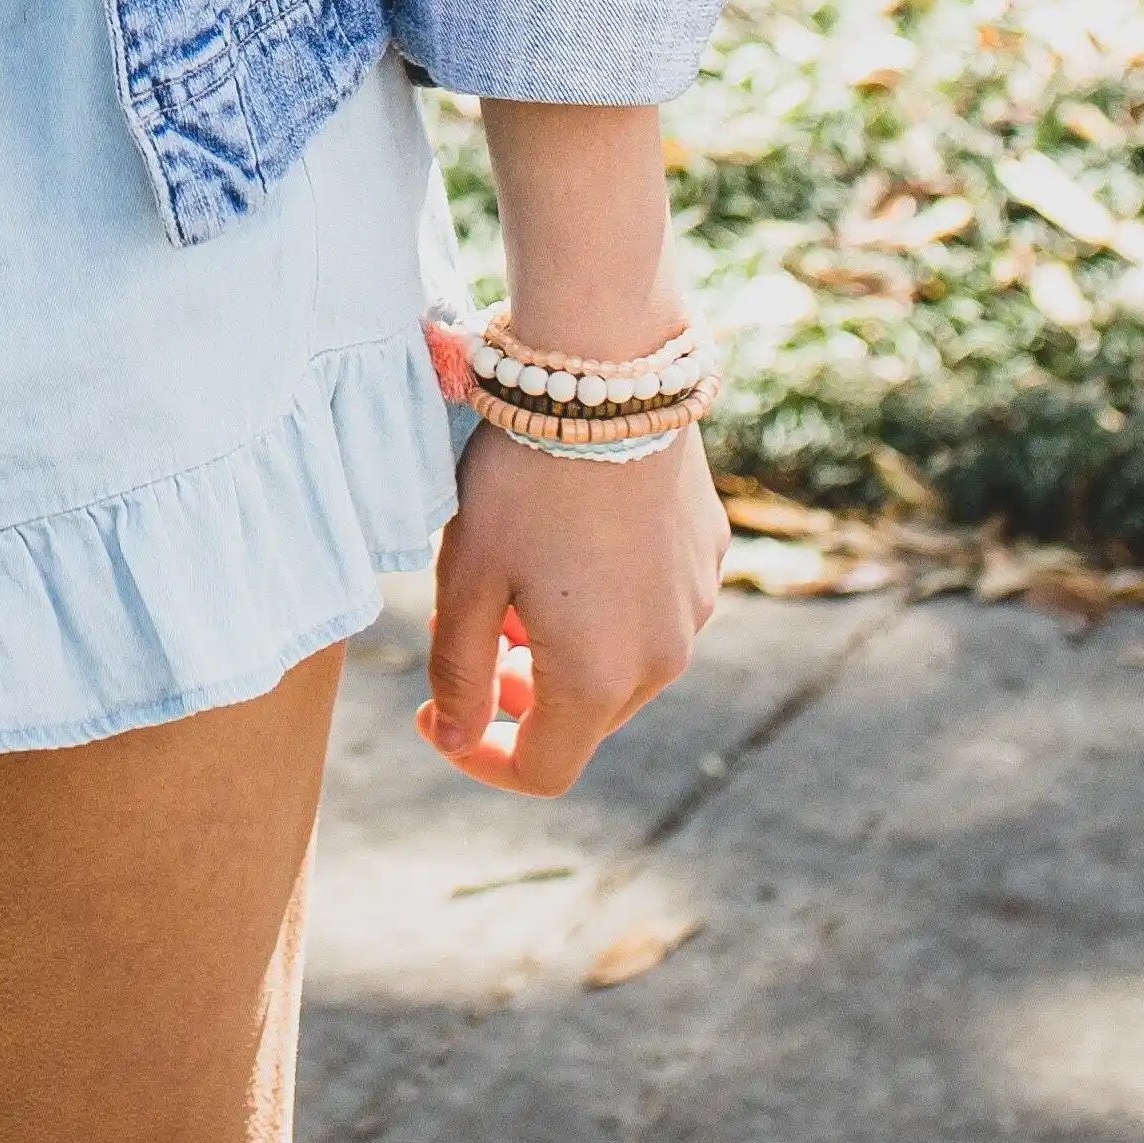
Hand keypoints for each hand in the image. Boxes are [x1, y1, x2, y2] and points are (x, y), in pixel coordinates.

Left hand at [417, 423, 724, 793]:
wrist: (606, 374)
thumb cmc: (522, 476)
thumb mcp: (467, 575)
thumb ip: (459, 671)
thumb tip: (456, 736)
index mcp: (599, 677)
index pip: (543, 768)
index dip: (480, 757)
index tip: (434, 716)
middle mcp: (664, 656)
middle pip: (584, 717)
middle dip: (520, 694)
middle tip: (470, 634)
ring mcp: (695, 605)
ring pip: (622, 662)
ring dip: (564, 649)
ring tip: (515, 582)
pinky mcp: (709, 556)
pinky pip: (652, 609)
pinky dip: (605, 606)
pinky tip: (568, 543)